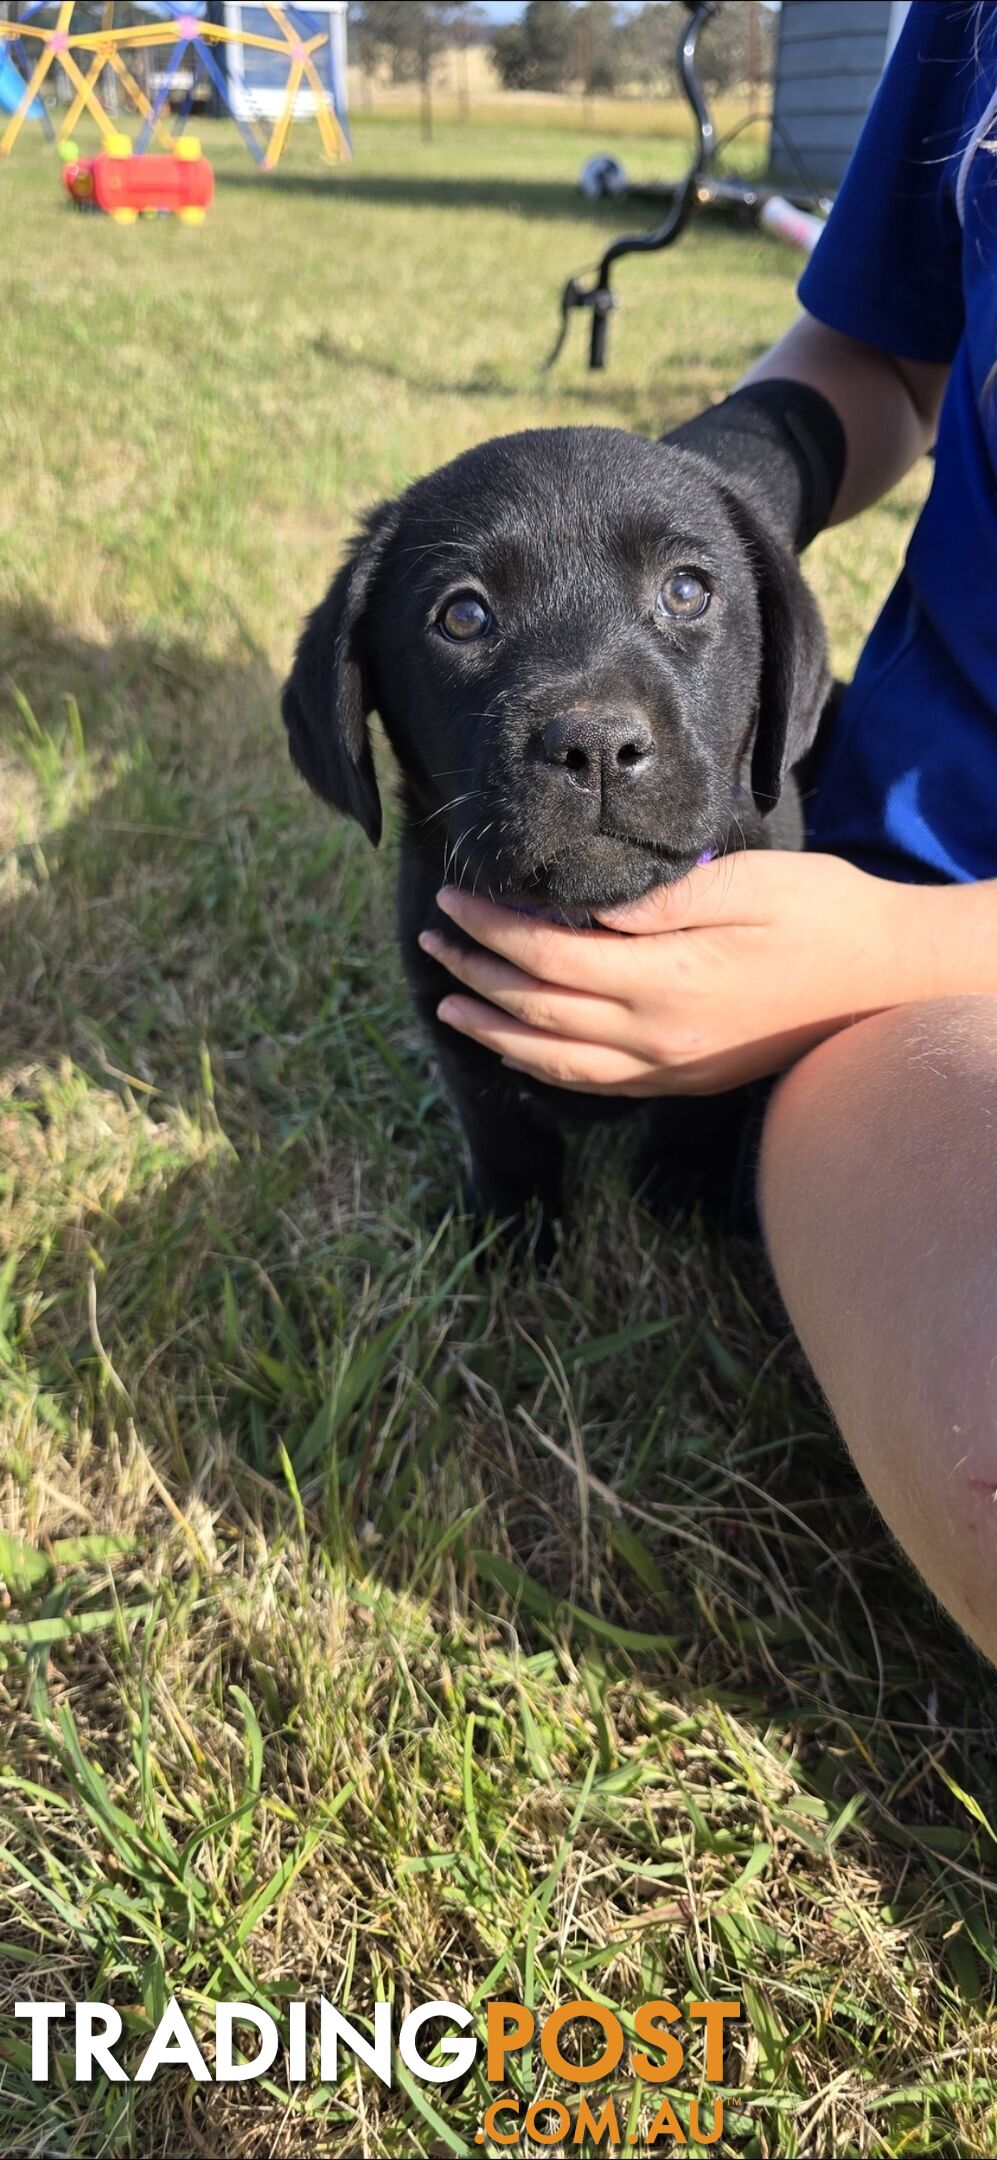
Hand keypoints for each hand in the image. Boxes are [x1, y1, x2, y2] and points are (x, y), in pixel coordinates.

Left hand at [418, 853, 924, 1095]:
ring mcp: (670, 1066)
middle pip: (538, 1007)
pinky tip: (517, 1042)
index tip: (455, 896)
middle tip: (433, 937)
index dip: (492, 927)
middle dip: (476, 970)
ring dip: (494, 1027)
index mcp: (668, 979)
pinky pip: (593, 1081)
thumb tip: (586, 911)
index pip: (549, 956)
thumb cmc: (825, 914)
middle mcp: (658, 1035)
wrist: (887, 979)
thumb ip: (663, 901)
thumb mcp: (750, 883)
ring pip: (556, 1056)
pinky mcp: (683, 1079)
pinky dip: (542, 1062)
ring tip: (447, 998)